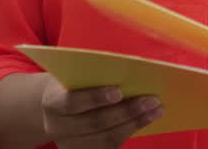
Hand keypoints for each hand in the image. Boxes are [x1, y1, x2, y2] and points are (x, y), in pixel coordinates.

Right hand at [39, 76, 162, 148]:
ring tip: (156, 110)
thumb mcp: (72, 75)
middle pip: (94, 123)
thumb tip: (128, 67)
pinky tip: (145, 120)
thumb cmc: (71, 83)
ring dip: (135, 123)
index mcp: (52, 102)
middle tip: (151, 99)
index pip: (72, 102)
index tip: (119, 91)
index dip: (95, 98)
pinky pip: (109, 146)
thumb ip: (91, 74)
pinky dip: (130, 131)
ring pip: (106, 138)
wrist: (56, 109)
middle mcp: (58, 127)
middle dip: (126, 112)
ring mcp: (70, 144)